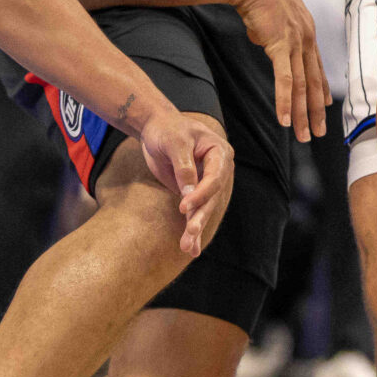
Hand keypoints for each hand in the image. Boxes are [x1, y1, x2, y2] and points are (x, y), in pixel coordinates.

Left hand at [135, 109, 235, 256]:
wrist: (156, 128)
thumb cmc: (167, 129)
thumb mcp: (174, 142)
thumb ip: (183, 165)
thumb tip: (189, 192)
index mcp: (219, 152)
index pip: (215, 178)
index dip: (201, 193)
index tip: (183, 206)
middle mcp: (218, 170)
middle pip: (212, 197)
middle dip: (200, 216)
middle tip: (191, 233)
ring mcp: (207, 183)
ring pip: (204, 209)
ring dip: (195, 228)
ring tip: (187, 248)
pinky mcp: (194, 193)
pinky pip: (194, 212)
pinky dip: (191, 229)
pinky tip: (191, 248)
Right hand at [226, 0, 329, 142]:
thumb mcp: (273, 16)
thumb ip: (275, 32)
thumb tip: (267, 41)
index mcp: (307, 32)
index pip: (316, 67)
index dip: (321, 89)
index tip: (324, 106)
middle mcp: (306, 39)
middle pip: (312, 83)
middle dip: (315, 112)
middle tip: (319, 133)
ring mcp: (295, 43)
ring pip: (301, 87)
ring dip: (302, 114)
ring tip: (304, 136)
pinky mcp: (280, 46)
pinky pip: (284, 81)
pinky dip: (284, 102)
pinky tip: (284, 121)